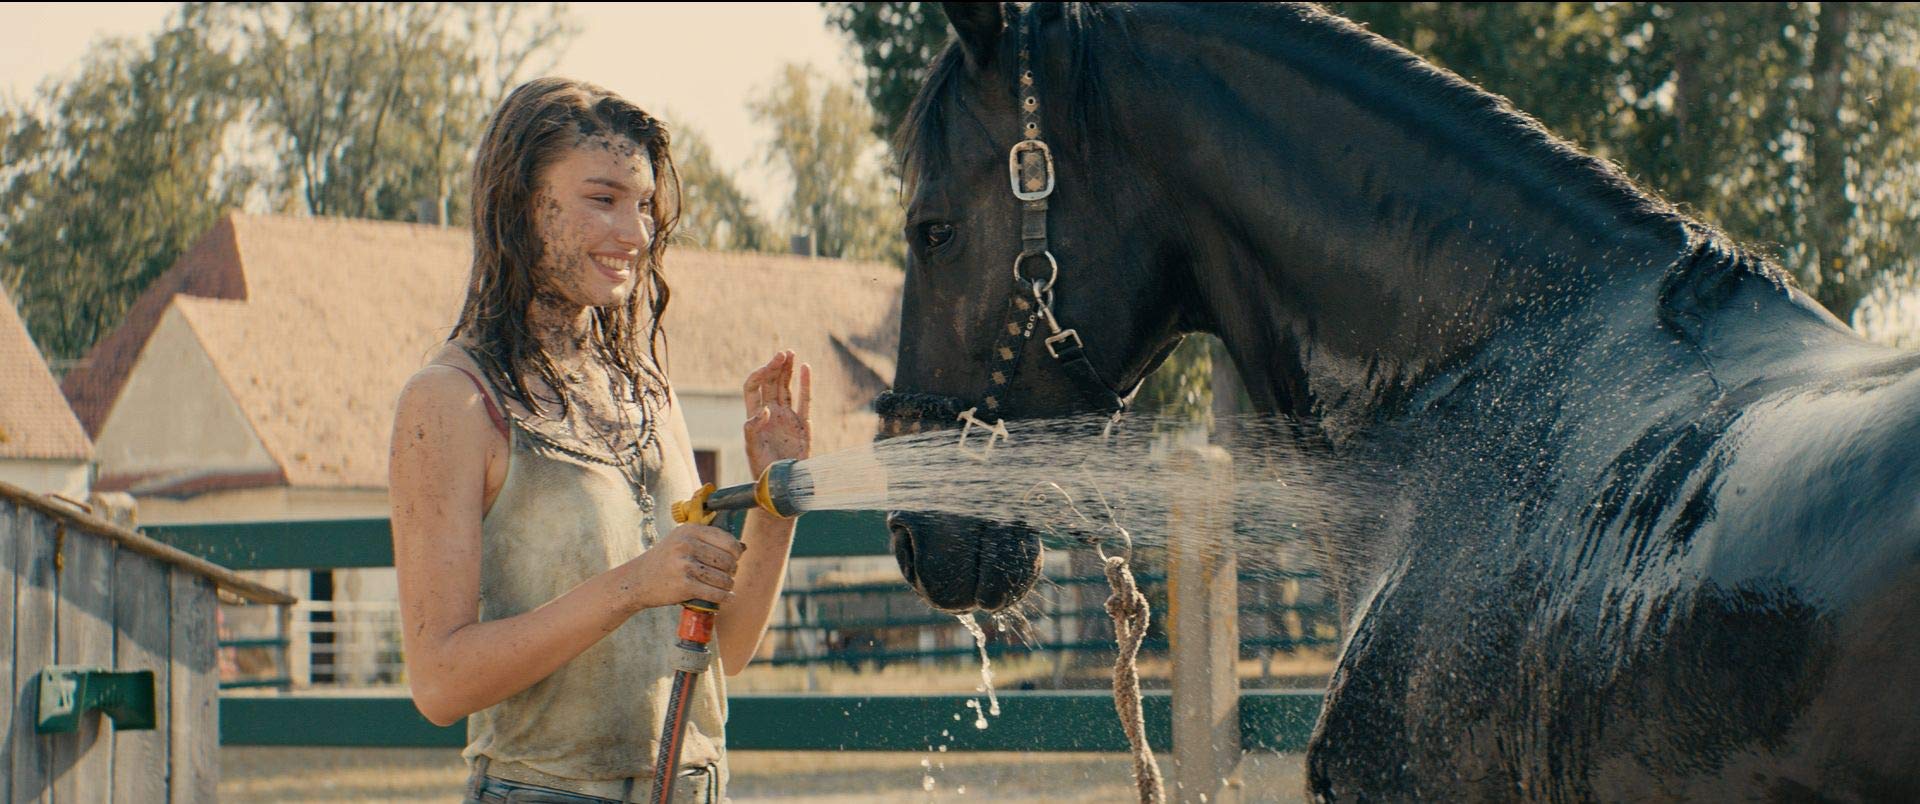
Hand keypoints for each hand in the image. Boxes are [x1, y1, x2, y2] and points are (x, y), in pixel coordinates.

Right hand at [619, 524, 743, 609]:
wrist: (638, 580)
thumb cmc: (665, 560)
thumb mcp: (681, 540)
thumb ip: (706, 540)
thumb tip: (742, 548)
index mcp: (689, 530)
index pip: (727, 540)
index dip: (736, 552)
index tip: (735, 559)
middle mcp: (687, 545)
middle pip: (727, 561)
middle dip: (732, 571)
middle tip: (728, 576)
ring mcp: (685, 566)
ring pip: (723, 578)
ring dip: (728, 585)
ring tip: (726, 587)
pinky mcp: (684, 586)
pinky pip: (714, 593)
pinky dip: (724, 598)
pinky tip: (727, 598)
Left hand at [742, 350, 810, 478]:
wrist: (781, 486)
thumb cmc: (762, 471)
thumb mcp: (752, 450)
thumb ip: (753, 429)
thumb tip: (765, 411)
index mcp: (754, 416)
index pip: (753, 387)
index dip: (759, 375)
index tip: (767, 368)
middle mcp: (770, 414)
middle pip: (771, 383)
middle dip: (775, 367)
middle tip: (782, 353)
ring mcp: (787, 418)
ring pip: (786, 388)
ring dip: (788, 370)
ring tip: (791, 354)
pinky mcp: (802, 425)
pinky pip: (804, 401)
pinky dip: (806, 385)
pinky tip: (806, 368)